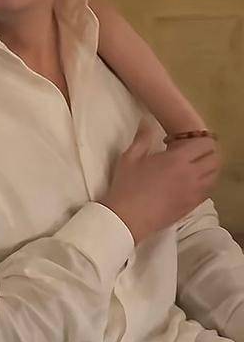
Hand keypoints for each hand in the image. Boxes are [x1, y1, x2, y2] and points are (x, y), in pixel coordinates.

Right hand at [99, 118, 220, 243]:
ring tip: (193, 167)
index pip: (205, 143)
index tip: (184, 141)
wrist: (126, 218)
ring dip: (208, 168)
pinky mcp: (192, 205)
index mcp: (177, 160)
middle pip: (214, 159)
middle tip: (191, 152)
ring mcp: (194, 192)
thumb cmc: (126, 186)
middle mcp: (192, 175)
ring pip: (214, 175)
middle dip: (206, 152)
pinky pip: (208, 190)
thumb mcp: (129, 157)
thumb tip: (146, 122)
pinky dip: (204, 183)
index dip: (198, 139)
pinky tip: (190, 182)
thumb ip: (142, 138)